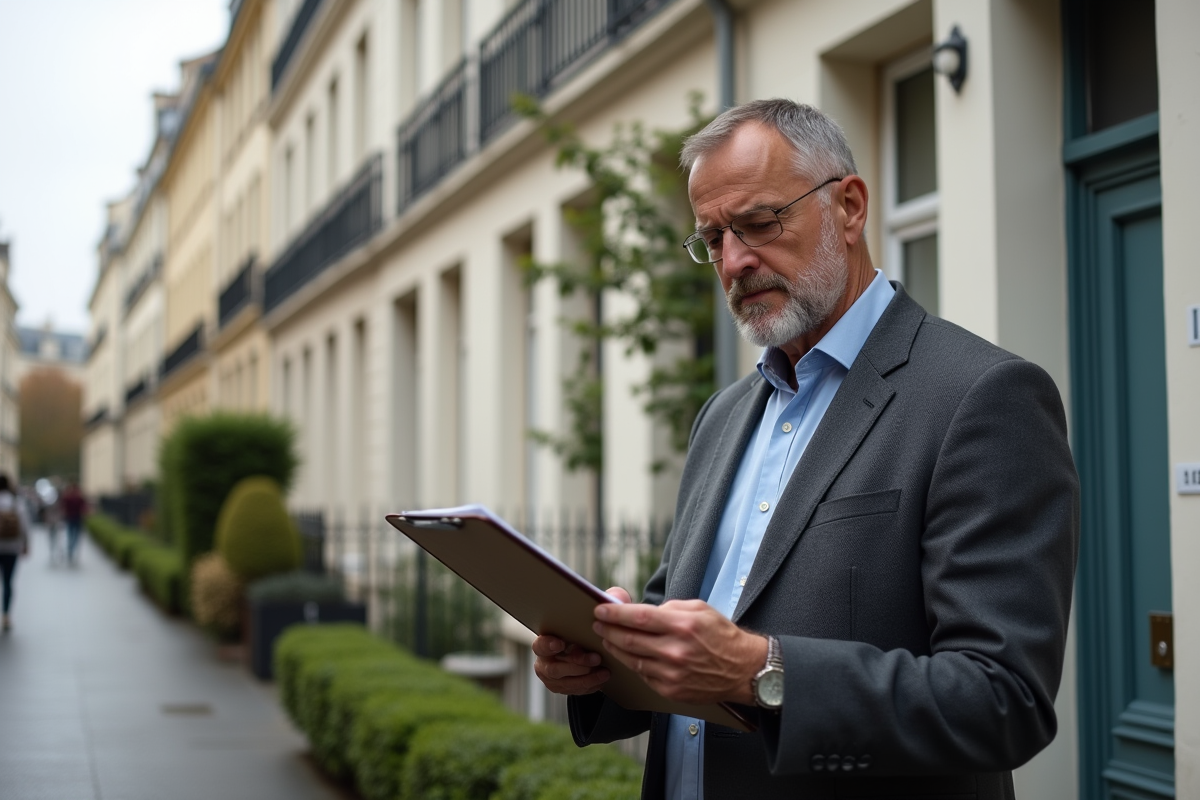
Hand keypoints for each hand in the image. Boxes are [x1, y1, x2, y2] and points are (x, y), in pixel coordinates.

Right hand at [531, 586, 632, 694]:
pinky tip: (602, 678)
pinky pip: (574, 691)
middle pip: (555, 667)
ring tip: (604, 670)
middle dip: (576, 663)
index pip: (539, 644)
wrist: (594, 645)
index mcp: (547, 638)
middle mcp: (545, 660)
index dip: (547, 645)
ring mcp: (553, 677)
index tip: (561, 643)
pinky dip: (589, 685)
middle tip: (596, 657)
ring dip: (585, 676)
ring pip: (565, 682)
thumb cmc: (593, 624)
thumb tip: (610, 599)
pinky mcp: (563, 688)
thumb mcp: (601, 611)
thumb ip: (605, 601)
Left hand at [592, 598, 766, 705]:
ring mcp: (671, 674)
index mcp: (682, 626)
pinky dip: (632, 664)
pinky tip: (627, 655)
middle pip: (629, 639)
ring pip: (632, 659)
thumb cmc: (722, 636)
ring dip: (615, 648)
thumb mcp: (699, 609)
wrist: (744, 670)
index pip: (638, 617)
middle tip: (598, 624)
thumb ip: (669, 609)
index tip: (600, 609)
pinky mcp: (671, 690)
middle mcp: (675, 651)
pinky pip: (643, 675)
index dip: (614, 613)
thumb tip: (641, 612)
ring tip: (607, 638)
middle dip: (608, 630)